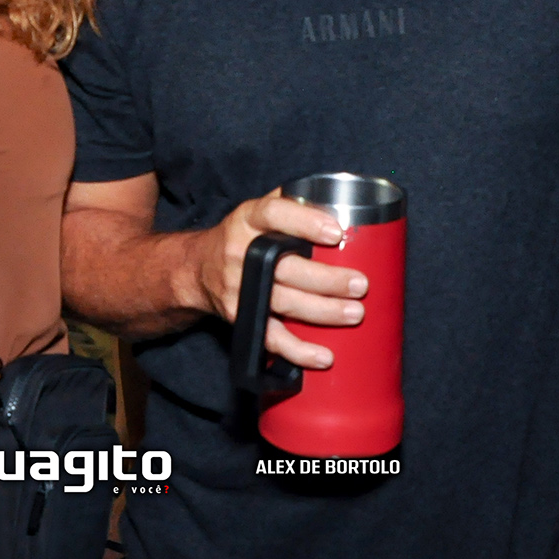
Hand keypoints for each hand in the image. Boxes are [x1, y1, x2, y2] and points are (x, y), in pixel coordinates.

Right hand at [190, 190, 364, 369]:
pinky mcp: (241, 317)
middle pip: (286, 268)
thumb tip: (342, 203)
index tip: (336, 233)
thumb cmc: (242, 236)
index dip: (306, 223)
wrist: (199, 269)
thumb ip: (293, 203)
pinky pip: (271, 337)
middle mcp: (241, 252)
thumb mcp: (258, 210)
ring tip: (355, 313)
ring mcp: (240, 288)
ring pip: (285, 303)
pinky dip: (298, 350)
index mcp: (249, 219)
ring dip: (323, 311)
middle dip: (327, 279)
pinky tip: (323, 356)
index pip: (275, 214)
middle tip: (359, 284)